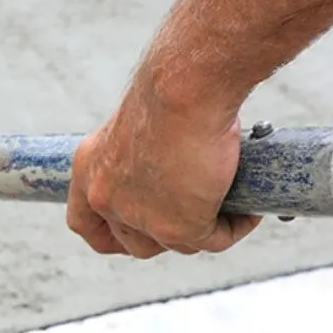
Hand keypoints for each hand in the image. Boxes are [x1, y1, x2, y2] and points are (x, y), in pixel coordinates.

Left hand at [66, 82, 262, 258]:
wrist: (186, 87)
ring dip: (204, 230)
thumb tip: (174, 179)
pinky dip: (233, 228)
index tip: (134, 232)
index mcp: (89, 169)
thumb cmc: (172, 90)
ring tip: (229, 207)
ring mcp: (139, 217)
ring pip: (177, 245)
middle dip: (167, 234)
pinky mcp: (177, 227)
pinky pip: (212, 240)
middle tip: (198, 213)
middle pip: (134, 242)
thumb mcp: (141, 124)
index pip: (84, 224)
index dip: (111, 235)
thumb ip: (144, 157)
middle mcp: (105, 197)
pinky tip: (248, 211)